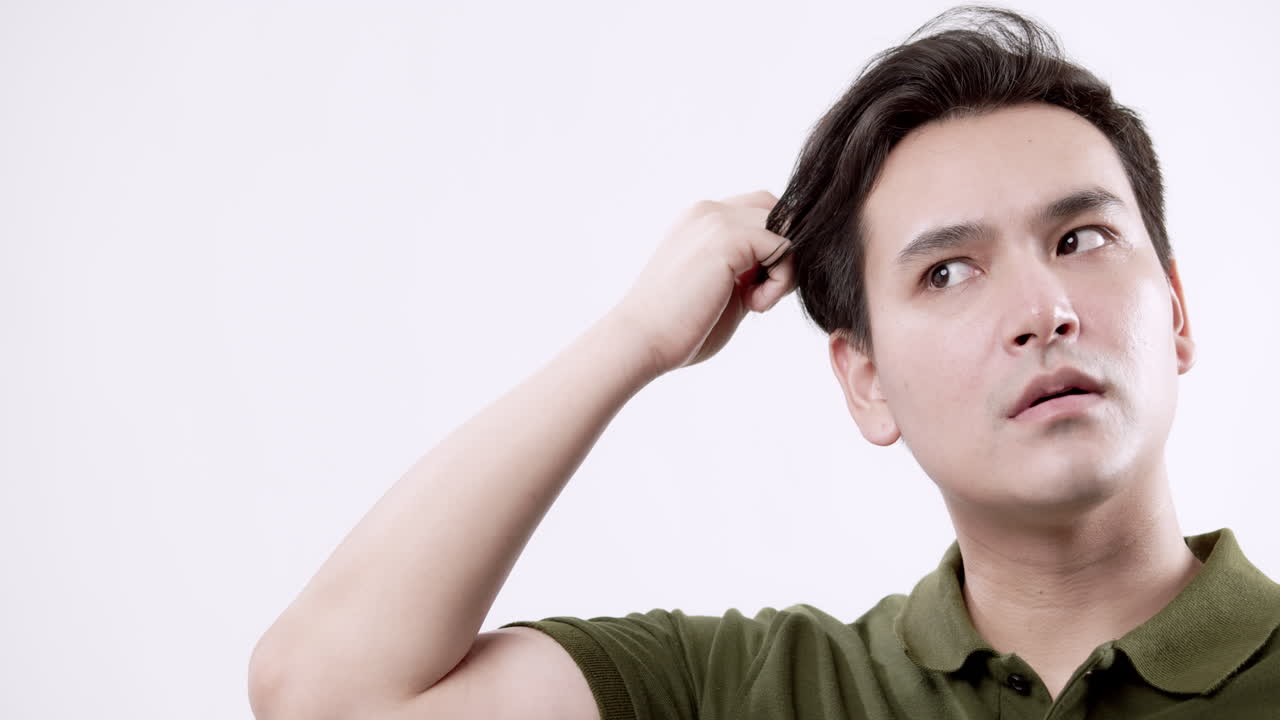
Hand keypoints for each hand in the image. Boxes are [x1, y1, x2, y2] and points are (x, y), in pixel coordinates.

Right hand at [609, 190, 795, 376]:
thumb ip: (749, 268)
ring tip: (756, 301)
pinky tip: (753, 304)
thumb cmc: (675, 326)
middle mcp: (708, 211)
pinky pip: (786, 247)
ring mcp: (717, 220)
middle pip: (780, 212)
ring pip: (789, 227)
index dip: (773, 248)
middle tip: (761, 293)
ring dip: (785, 269)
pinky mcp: (728, 238)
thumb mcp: (720, 286)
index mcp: (701, 220)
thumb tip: (786, 264)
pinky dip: (781, 281)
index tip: (754, 289)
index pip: (761, 211)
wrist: (640, 340)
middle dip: (784, 254)